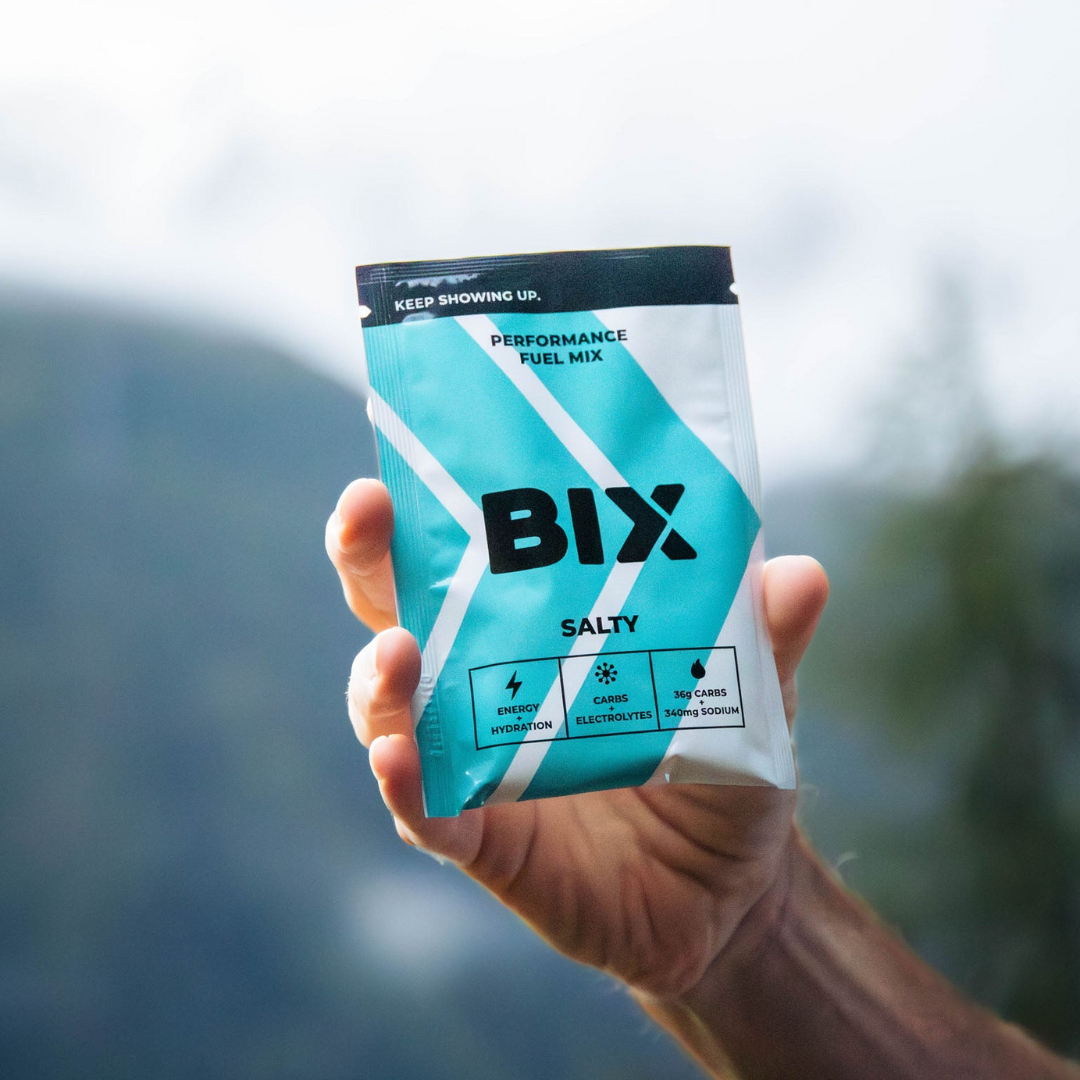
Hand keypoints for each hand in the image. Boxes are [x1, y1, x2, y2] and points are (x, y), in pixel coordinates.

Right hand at [327, 478, 828, 998]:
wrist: (732, 889)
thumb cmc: (721, 767)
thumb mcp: (751, 693)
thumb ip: (765, 640)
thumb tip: (797, 574)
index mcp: (532, 632)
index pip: (458, 559)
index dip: (421, 511)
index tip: (401, 461)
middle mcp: (483, 690)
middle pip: (395, 616)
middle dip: (368, 561)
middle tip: (366, 514)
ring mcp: (474, 768)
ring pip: (391, 714)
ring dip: (381, 681)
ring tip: (398, 653)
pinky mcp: (485, 847)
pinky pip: (428, 818)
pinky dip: (406, 791)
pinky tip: (397, 762)